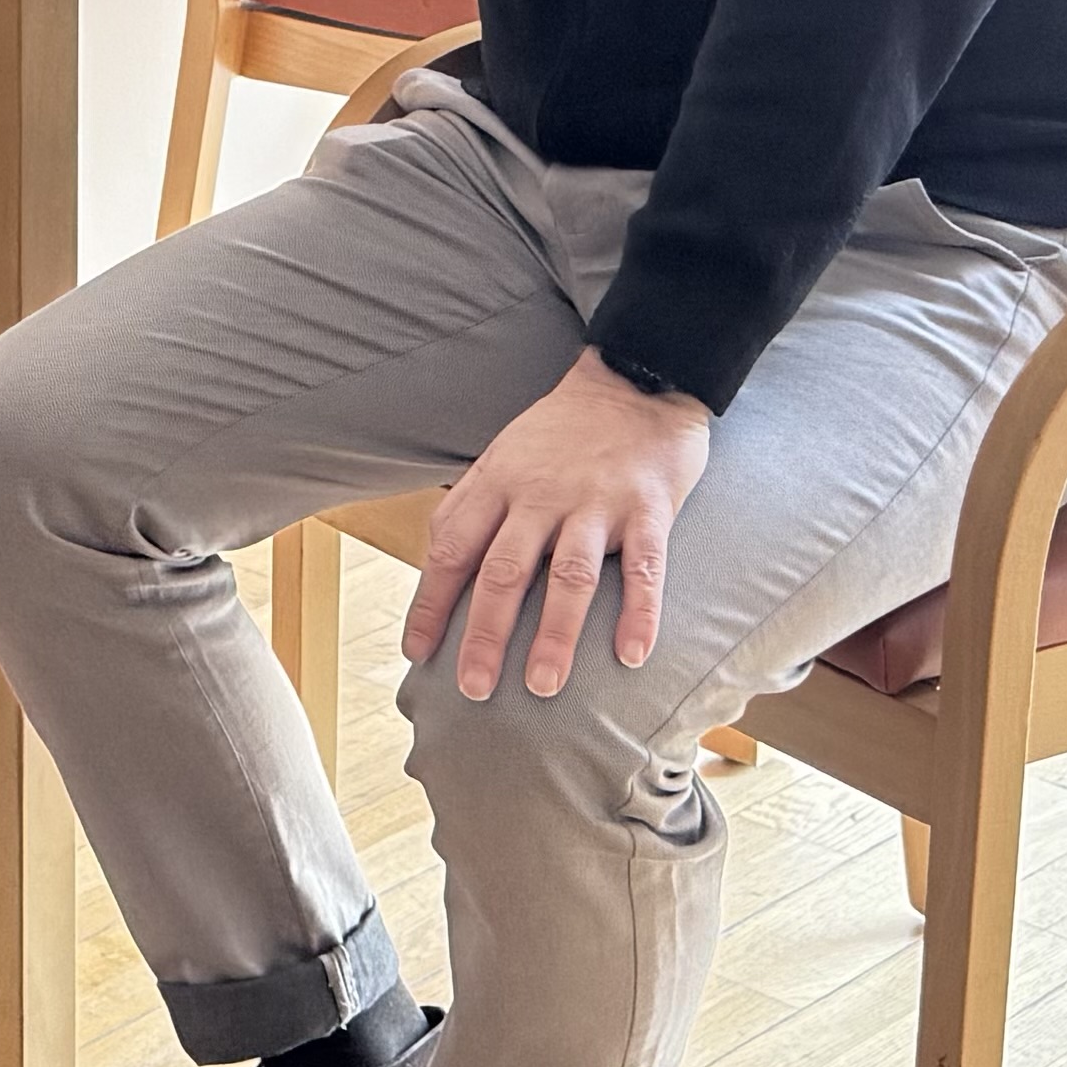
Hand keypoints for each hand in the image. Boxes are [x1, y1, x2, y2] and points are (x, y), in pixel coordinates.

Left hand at [403, 355, 715, 699]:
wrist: (639, 377)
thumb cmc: (564, 429)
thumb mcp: (503, 455)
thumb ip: (473, 506)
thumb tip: (436, 566)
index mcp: (499, 483)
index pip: (453, 549)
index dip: (431, 603)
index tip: (417, 652)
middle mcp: (541, 495)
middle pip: (504, 571)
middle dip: (484, 634)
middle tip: (473, 689)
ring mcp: (596, 502)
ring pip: (568, 576)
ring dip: (554, 634)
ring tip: (542, 685)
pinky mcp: (649, 507)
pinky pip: (644, 567)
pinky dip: (640, 612)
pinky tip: (632, 654)